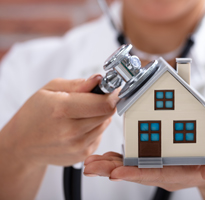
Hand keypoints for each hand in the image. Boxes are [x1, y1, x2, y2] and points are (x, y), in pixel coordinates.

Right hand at [0, 74, 118, 166]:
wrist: (23, 144)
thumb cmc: (34, 114)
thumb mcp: (50, 89)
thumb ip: (78, 84)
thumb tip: (99, 80)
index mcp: (62, 109)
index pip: (104, 103)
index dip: (112, 94)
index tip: (113, 89)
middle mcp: (71, 131)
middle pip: (107, 113)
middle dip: (106, 103)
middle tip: (95, 99)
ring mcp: (78, 146)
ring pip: (105, 124)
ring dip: (99, 116)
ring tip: (81, 113)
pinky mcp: (82, 155)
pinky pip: (99, 136)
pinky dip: (94, 128)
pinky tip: (79, 127)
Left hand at [83, 134, 204, 190]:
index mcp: (183, 171)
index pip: (157, 173)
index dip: (136, 172)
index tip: (116, 172)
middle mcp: (168, 173)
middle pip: (138, 172)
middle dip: (112, 170)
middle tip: (90, 167)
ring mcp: (162, 168)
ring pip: (134, 167)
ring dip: (110, 165)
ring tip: (89, 164)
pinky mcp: (159, 160)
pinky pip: (137, 160)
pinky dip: (119, 158)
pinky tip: (105, 158)